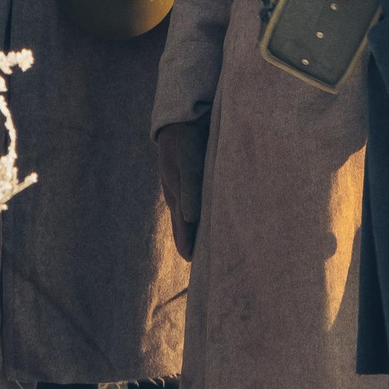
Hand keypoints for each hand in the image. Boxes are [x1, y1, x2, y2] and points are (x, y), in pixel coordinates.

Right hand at [155, 120, 207, 259]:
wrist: (181, 121)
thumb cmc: (185, 143)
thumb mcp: (188, 166)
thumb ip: (190, 191)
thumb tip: (190, 220)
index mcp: (176, 198)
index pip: (183, 232)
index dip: (190, 249)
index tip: (198, 267)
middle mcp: (179, 199)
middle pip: (185, 230)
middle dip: (194, 246)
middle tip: (206, 264)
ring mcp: (184, 192)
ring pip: (191, 220)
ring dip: (200, 233)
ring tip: (212, 249)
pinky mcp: (192, 183)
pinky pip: (198, 206)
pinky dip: (204, 218)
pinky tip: (213, 221)